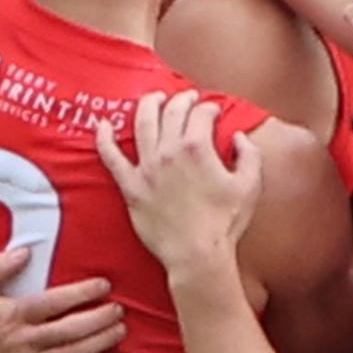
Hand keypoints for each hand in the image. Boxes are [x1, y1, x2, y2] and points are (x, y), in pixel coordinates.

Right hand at [0, 247, 124, 352]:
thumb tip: (23, 252)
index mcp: (15, 316)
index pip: (56, 301)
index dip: (83, 292)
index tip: (103, 285)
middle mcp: (26, 342)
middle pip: (73, 329)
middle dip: (100, 319)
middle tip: (118, 310)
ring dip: (100, 342)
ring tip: (117, 331)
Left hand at [96, 91, 263, 272]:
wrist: (197, 255)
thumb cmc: (225, 223)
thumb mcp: (250, 186)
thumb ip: (249, 155)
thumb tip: (238, 137)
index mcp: (197, 147)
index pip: (201, 114)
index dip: (209, 108)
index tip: (213, 111)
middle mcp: (168, 151)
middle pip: (171, 112)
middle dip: (181, 100)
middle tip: (187, 98)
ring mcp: (146, 168)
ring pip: (142, 124)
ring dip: (148, 105)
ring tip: (153, 98)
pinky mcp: (131, 186)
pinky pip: (111, 157)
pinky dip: (104, 138)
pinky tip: (103, 125)